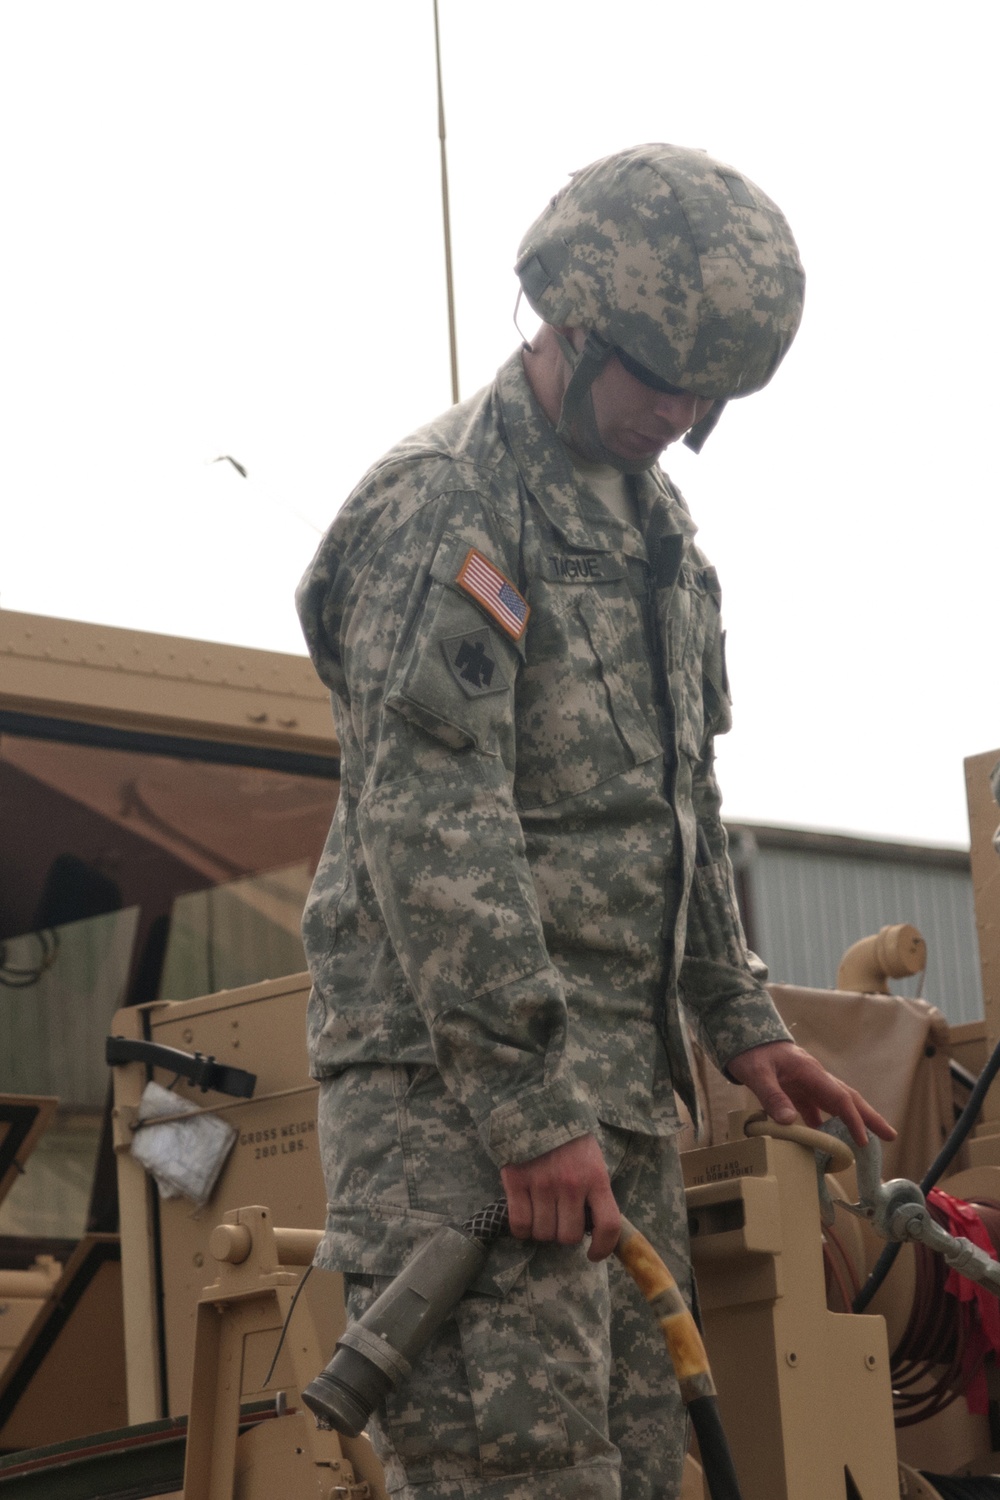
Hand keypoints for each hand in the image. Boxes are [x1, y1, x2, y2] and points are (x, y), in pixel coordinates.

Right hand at [501, 1134, 620, 1261]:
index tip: (593, 1254)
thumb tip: (591, 1228)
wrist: (536, 1106)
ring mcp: (542, 1183)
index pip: (608, 1225)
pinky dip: (522, 1229)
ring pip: (543, 1233)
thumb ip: (594, 1190)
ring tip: (542, 1212)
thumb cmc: (568, 1138)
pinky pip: (520, 1225)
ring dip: (542, 1229)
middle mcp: (571, 1184)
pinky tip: (525, 1216)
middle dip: (563, 1233)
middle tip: (560, 1218)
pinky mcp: (517, 1181)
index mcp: (596, 1177)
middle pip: (568, 1236)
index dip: (603, 1248)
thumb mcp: (592, 1160)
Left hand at [726, 1040, 895, 1147]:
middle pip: (848, 1098)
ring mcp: (808, 1084)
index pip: (839, 1098)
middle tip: (891, 1136)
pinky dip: (826, 1125)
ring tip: (866, 1143)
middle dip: (870, 1118)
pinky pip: (818, 1110)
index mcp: (810, 1072)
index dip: (853, 1120)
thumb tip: (788, 1122)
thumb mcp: (757, 1074)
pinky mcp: (798, 1090)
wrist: (744, 1036)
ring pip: (836, 1105)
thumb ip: (772, 1096)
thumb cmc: (751, 1052)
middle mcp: (815, 1077)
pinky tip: (827, 1141)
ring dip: (852, 1122)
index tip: (863, 1140)